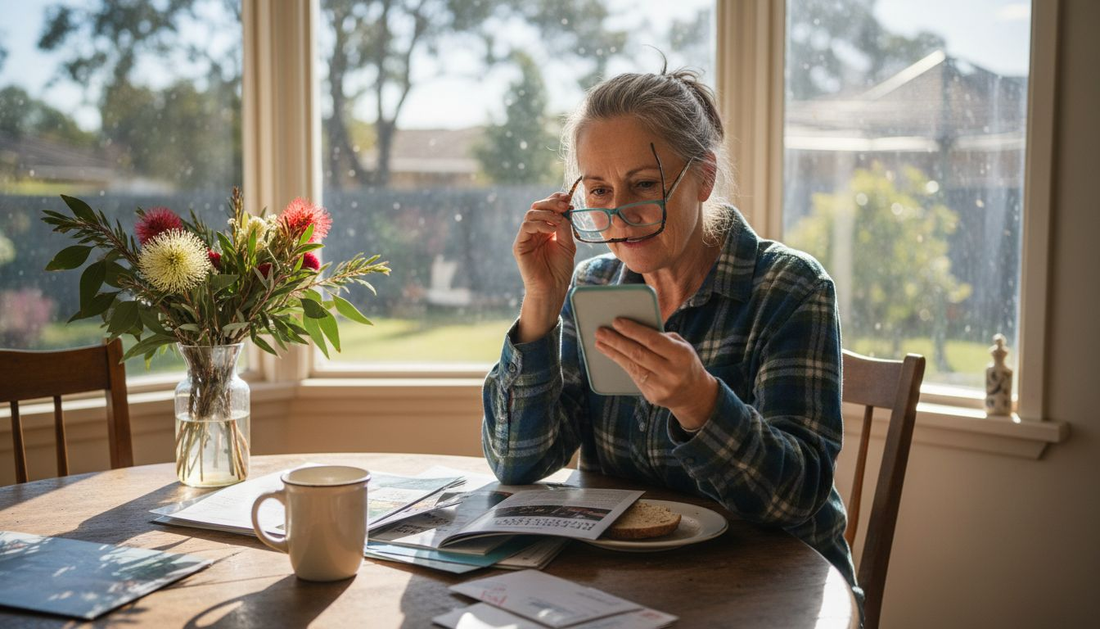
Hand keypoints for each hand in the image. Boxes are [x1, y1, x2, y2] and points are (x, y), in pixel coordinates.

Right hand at [513, 192, 576, 341]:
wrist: (552, 289)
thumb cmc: (560, 270)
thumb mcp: (567, 244)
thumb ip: (565, 227)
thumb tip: (565, 209)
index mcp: (546, 230)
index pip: (548, 208)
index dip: (556, 200)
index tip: (567, 198)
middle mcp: (535, 231)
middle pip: (538, 207)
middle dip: (552, 203)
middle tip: (564, 205)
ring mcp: (526, 237)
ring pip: (531, 214)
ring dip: (547, 213)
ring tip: (559, 220)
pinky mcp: (520, 245)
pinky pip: (526, 226)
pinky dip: (540, 224)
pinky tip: (551, 230)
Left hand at [595, 318, 718, 430]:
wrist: (694, 394)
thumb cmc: (684, 362)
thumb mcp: (681, 347)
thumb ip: (661, 338)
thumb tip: (631, 329)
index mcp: (682, 355)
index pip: (653, 340)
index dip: (633, 330)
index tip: (616, 321)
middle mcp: (672, 372)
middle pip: (638, 354)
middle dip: (617, 341)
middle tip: (601, 331)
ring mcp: (662, 387)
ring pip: (632, 367)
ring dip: (613, 353)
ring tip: (600, 342)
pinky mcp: (653, 396)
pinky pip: (633, 377)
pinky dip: (621, 363)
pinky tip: (611, 354)